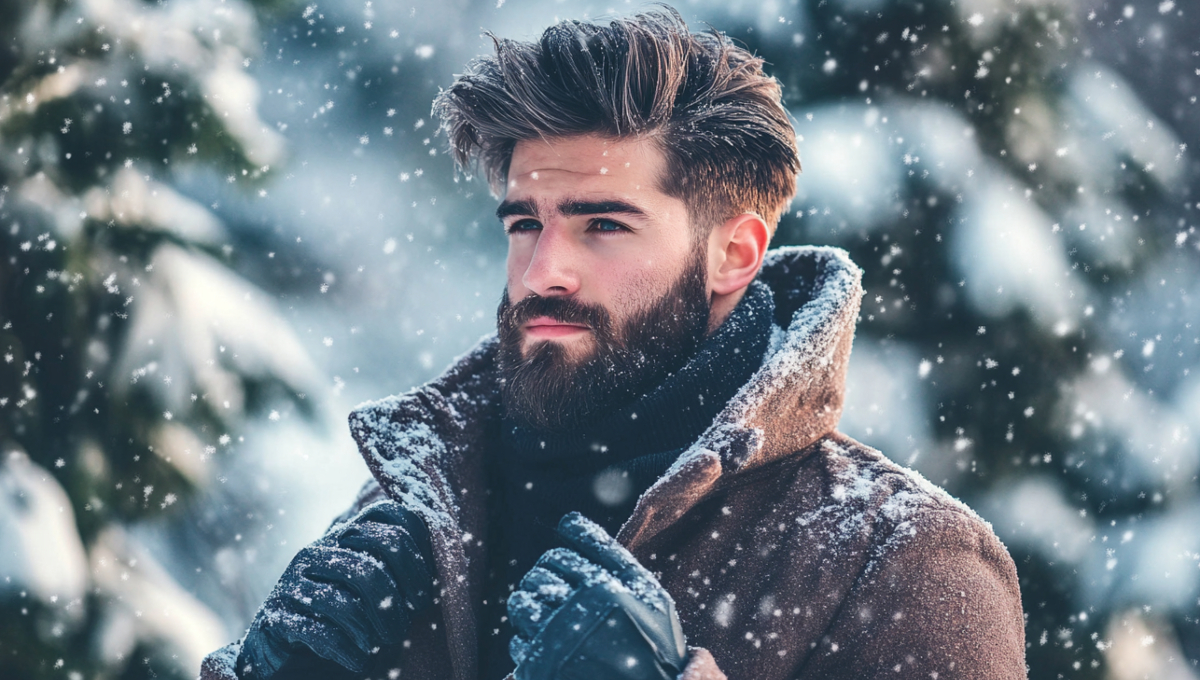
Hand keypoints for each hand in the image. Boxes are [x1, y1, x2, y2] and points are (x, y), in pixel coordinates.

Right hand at [235, 500, 434, 679]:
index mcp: (346, 536)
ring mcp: (292, 581)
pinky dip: (347, 651)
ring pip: (345, 601)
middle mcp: (317, 551)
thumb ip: (402, 574)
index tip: (422, 596)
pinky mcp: (275, 617)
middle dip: (395, 601)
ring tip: (379, 646)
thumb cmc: (344, 621)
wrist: (287, 655)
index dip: (416, 557)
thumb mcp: (375, 593)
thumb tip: (445, 573)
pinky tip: (358, 661)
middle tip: (400, 630)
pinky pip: (319, 632)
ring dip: (372, 631)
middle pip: (372, 562)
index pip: (389, 518)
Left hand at [507, 512, 687, 679]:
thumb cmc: (652, 643)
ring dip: (527, 604)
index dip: (559, 562)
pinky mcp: (541, 668)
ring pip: (521, 603)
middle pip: (538, 575)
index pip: (562, 556)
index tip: (565, 567)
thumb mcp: (649, 595)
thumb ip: (612, 555)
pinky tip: (547, 646)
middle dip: (543, 579)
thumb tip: (568, 518)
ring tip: (545, 614)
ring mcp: (558, 641)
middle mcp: (579, 612)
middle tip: (557, 593)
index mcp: (605, 590)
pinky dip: (527, 641)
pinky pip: (517, 641)